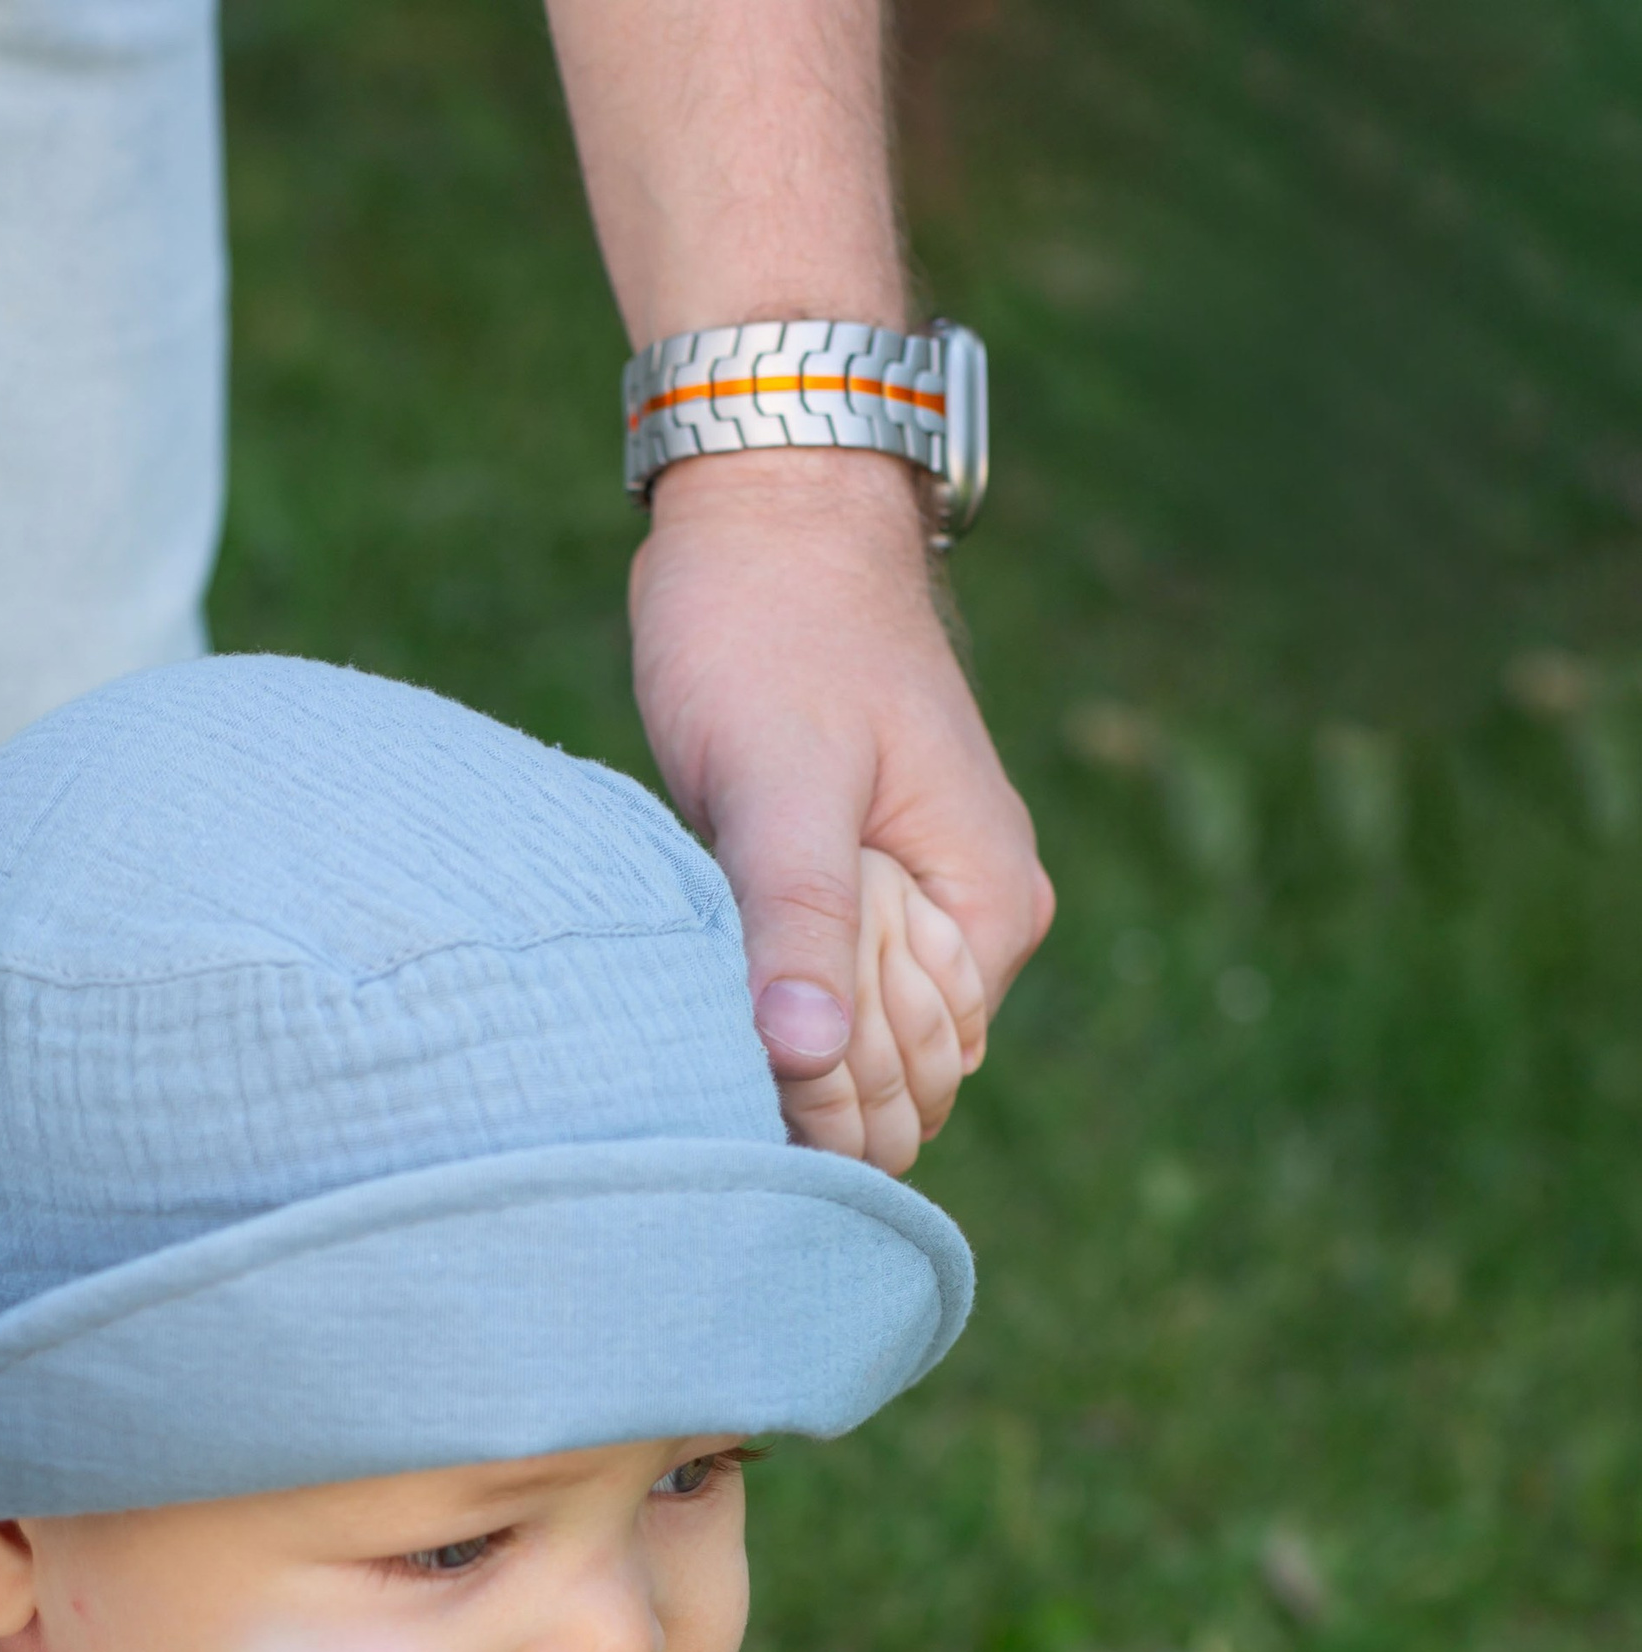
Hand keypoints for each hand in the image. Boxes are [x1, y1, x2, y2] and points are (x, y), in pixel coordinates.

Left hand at [628, 450, 1053, 1141]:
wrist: (769, 509)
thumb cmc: (773, 629)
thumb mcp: (777, 782)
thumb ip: (796, 922)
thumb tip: (808, 1062)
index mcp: (987, 911)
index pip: (916, 1083)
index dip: (822, 1104)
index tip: (731, 1076)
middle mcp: (977, 925)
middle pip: (895, 1082)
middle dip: (806, 1088)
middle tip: (703, 1047)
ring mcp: (923, 907)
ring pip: (857, 1045)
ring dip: (784, 1049)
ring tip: (701, 1012)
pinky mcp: (864, 886)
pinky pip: (828, 989)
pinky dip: (773, 1000)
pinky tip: (710, 986)